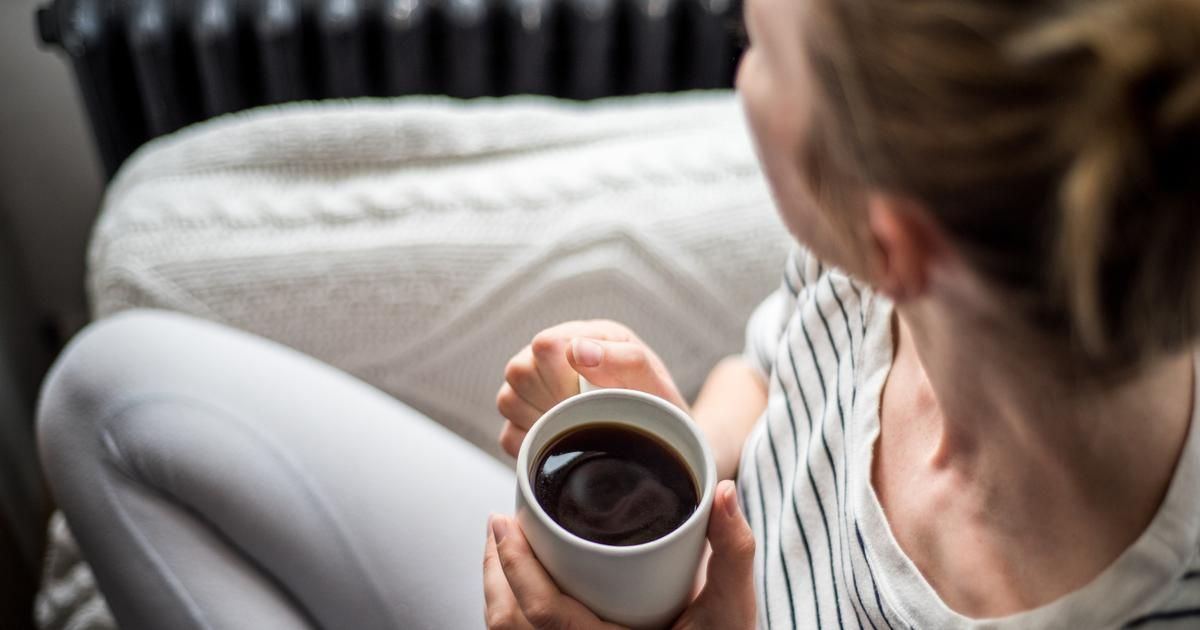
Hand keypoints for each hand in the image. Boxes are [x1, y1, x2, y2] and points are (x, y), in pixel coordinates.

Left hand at [481, 480, 756, 629]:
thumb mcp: (732, 607)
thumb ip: (733, 551)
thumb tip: (723, 491)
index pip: (541, 613)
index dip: (514, 565)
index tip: (502, 520)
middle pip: (509, 624)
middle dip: (497, 571)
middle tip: (499, 525)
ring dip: (501, 589)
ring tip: (506, 546)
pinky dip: (515, 609)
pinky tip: (527, 580)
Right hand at [496, 320, 686, 456]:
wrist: (664, 439)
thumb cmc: (659, 406)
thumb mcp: (654, 383)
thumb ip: (624, 360)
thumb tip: (577, 350)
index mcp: (586, 336)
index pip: (545, 346)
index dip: (562, 378)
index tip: (588, 399)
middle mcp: (555, 357)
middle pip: (519, 372)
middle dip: (552, 402)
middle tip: (584, 416)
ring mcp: (536, 388)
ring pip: (507, 400)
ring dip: (542, 421)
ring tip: (577, 427)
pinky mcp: (526, 421)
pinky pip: (508, 435)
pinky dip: (533, 445)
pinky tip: (562, 443)